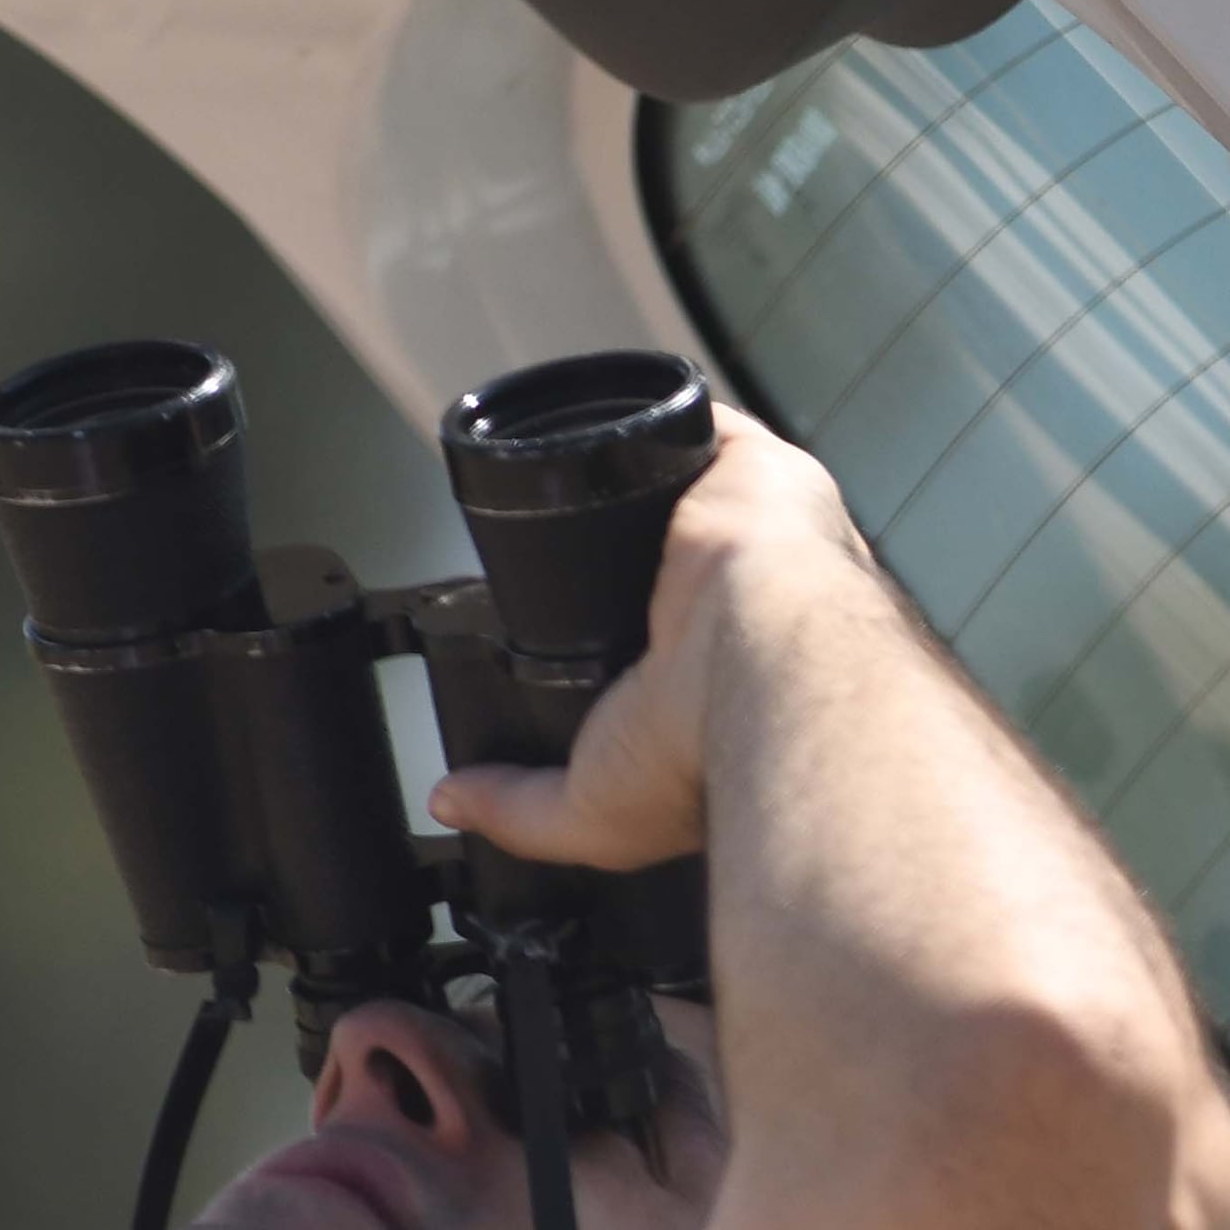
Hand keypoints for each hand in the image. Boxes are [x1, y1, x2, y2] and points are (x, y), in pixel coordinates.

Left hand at [424, 409, 877, 872]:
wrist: (774, 677)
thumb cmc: (715, 752)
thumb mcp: (599, 812)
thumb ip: (523, 810)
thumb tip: (454, 800)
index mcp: (751, 682)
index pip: (692, 644)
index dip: (639, 634)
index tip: (592, 636)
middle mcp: (773, 601)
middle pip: (688, 558)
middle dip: (627, 554)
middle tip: (565, 564)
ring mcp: (769, 528)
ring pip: (685, 489)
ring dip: (630, 485)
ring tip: (560, 487)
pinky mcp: (754, 466)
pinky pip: (691, 423)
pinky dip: (642, 418)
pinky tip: (588, 425)